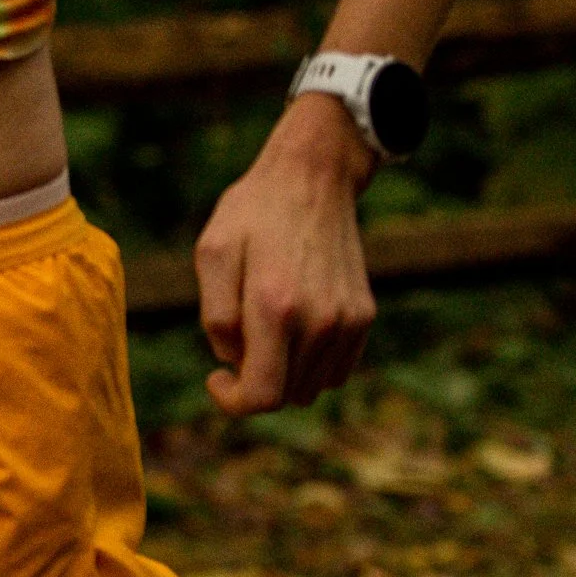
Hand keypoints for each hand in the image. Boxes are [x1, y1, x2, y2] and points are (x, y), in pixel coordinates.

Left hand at [192, 97, 377, 416]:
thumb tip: (234, 360)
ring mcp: (347, 319)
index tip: (217, 376)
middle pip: (285, 396)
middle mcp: (319, 320)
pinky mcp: (363, 315)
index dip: (232, 400)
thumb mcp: (212, 254)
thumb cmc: (254, 212)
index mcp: (275, 307)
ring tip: (267, 326)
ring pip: (311, 387)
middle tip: (239, 340)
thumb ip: (215, 317)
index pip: (262, 396)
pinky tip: (294, 327)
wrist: (314, 176)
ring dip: (284, 372)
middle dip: (255, 381)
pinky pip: (336, 371)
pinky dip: (311, 363)